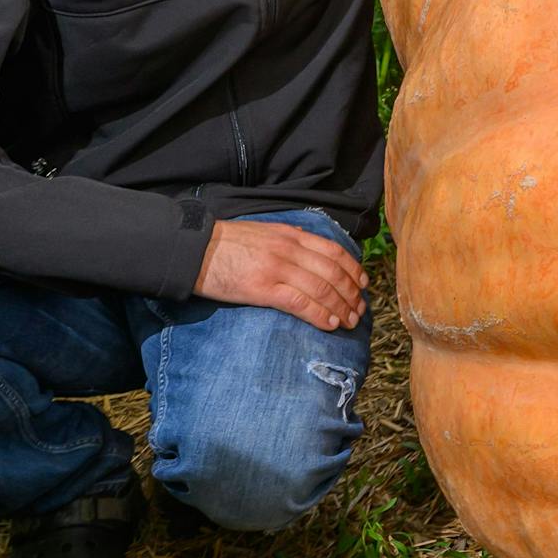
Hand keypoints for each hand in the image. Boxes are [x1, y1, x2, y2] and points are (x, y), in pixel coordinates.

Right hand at [194, 220, 367, 329]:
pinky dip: (320, 314)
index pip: (334, 252)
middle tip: (360, 310)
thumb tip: (310, 250)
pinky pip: (300, 303)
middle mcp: (289, 250)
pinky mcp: (263, 288)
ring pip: (322, 288)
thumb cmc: (227, 244)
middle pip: (333, 272)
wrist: (194, 249)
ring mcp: (277, 268)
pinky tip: (330, 324)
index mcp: (291, 235)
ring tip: (350, 321)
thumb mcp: (265, 233)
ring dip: (341, 307)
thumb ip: (290, 241)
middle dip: (352, 293)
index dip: (354, 270)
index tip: (363, 285)